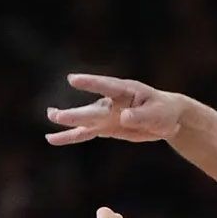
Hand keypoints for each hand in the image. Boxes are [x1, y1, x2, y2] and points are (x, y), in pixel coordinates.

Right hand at [45, 74, 185, 144]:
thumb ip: (141, 115)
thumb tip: (123, 117)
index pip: (107, 86)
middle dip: (76, 114)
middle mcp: (112, 102)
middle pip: (92, 109)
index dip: (91, 83)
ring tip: (50, 116)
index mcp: (126, 91)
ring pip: (84, 120)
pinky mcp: (105, 128)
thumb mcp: (157, 113)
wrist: (166, 118)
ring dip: (68, 120)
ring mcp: (106, 115)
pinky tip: (52, 138)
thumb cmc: (163, 111)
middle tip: (56, 114)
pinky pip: (85, 133)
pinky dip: (69, 136)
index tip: (72, 79)